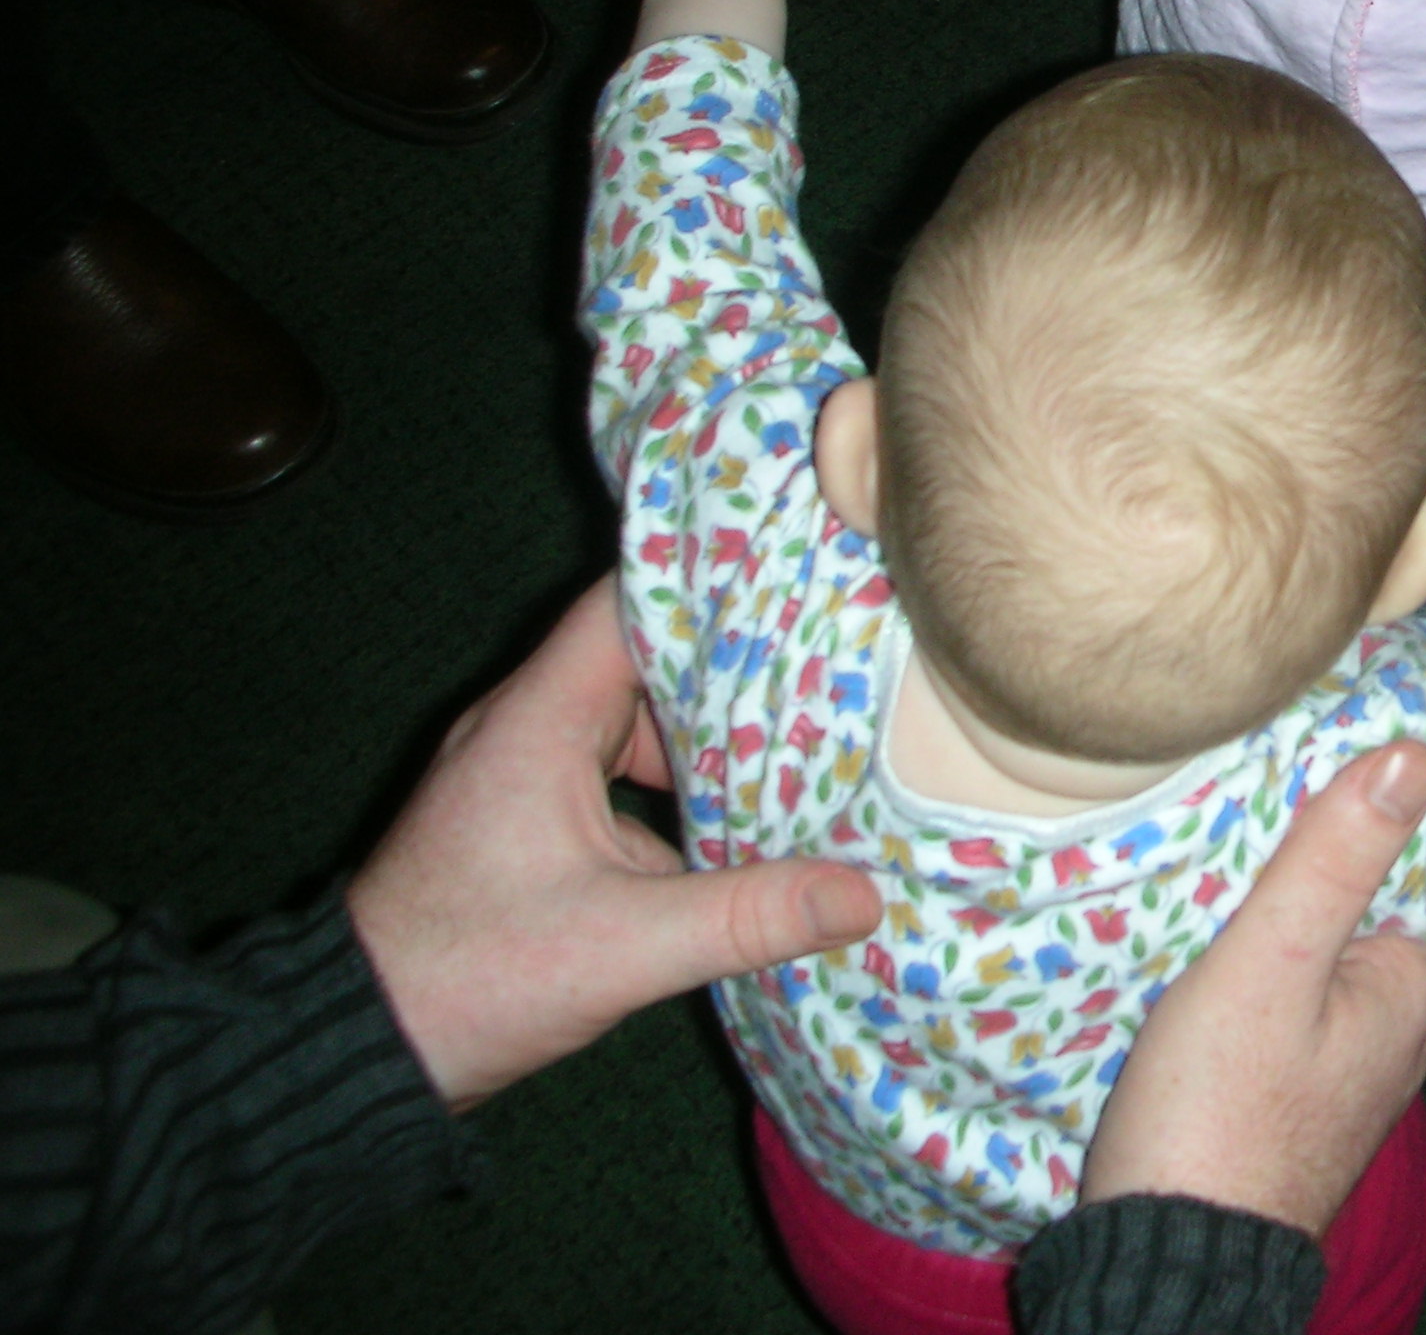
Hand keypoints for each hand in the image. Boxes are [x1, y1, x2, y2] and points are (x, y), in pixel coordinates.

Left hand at [346, 577, 882, 1107]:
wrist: (360, 1052)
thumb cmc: (472, 978)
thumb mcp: (622, 947)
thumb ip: (748, 916)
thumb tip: (865, 896)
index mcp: (537, 720)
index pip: (629, 602)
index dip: (713, 579)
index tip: (801, 574)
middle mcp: (527, 727)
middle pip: (646, 656)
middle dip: (738, 658)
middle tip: (837, 652)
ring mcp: (526, 775)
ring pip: (638, 719)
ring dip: (713, 730)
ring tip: (816, 728)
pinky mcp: (533, 821)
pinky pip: (623, 771)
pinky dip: (685, 781)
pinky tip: (754, 811)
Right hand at [1082, 742, 1425, 1235]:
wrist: (1168, 1259)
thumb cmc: (1220, 1109)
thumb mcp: (1271, 962)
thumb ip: (1335, 860)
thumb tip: (1417, 753)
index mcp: (1409, 989)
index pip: (1401, 864)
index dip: (1355, 809)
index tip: (1307, 754)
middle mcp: (1395, 1033)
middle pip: (1352, 910)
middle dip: (1304, 864)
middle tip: (1238, 801)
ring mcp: (1342, 1073)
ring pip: (1312, 961)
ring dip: (1268, 921)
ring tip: (1211, 860)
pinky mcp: (1287, 1100)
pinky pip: (1281, 1009)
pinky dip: (1249, 975)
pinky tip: (1203, 950)